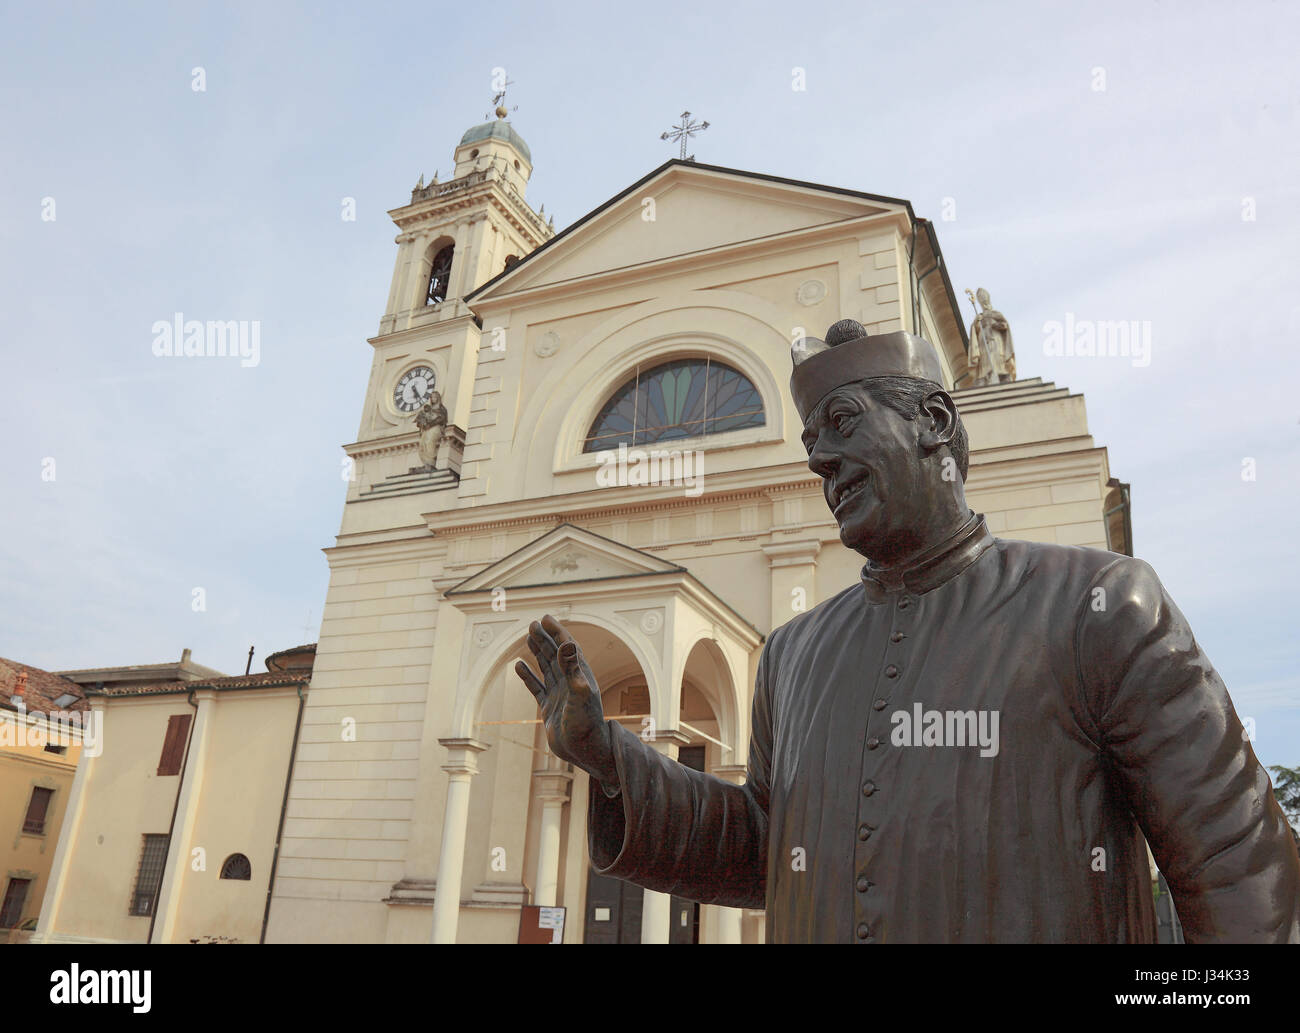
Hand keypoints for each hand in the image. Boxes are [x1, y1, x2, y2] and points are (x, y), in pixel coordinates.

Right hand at [515, 614, 618, 789]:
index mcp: (580, 675)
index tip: (546, 618)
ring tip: (528, 638)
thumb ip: (573, 669)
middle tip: (532, 624)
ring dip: (538, 653)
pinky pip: (537, 687)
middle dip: (545, 638)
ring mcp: (560, 695)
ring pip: (546, 668)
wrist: (585, 753)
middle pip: (555, 655)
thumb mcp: (580, 694)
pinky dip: (528, 676)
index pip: (567, 647)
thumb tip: (567, 643)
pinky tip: (518, 666)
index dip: (557, 632)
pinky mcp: (550, 709)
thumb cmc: (587, 724)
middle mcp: (570, 683)